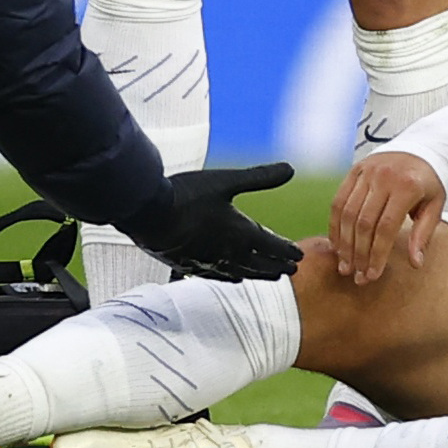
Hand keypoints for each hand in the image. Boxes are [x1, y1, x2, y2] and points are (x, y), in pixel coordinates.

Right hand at [121, 162, 300, 281]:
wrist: (148, 214)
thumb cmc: (187, 194)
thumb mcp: (226, 181)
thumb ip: (259, 177)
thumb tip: (290, 169)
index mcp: (240, 232)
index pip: (271, 246)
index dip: (286, 251)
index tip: (299, 256)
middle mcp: (228, 252)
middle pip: (259, 264)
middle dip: (277, 267)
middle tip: (291, 271)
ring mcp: (209, 261)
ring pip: (241, 272)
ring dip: (258, 275)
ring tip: (269, 278)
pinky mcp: (191, 265)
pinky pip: (218, 276)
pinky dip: (232, 278)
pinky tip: (234, 278)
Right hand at [328, 151, 446, 284]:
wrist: (422, 146)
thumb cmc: (429, 180)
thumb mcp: (435, 206)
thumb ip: (423, 234)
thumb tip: (415, 263)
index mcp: (407, 186)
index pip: (386, 228)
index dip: (377, 254)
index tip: (373, 274)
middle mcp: (384, 177)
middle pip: (364, 223)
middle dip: (359, 254)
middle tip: (357, 275)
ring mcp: (367, 172)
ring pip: (347, 213)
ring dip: (344, 243)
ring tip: (346, 265)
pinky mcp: (355, 170)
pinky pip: (339, 200)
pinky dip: (335, 224)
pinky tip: (338, 243)